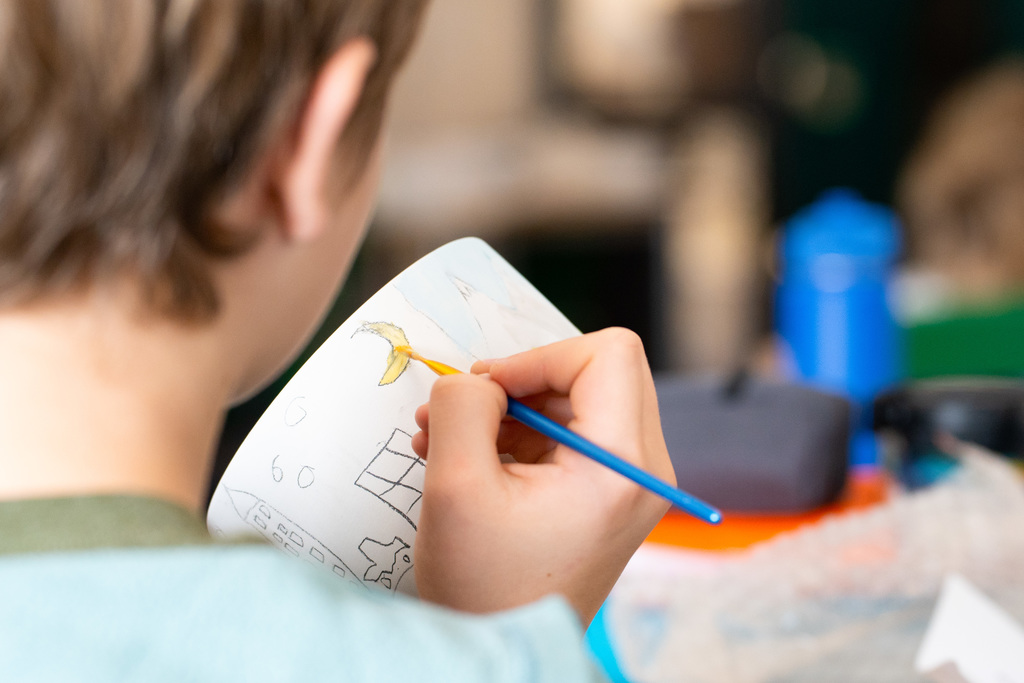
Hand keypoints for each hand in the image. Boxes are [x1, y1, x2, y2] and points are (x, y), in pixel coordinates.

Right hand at [410, 328, 673, 624]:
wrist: (503, 656)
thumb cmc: (483, 589)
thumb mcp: (456, 486)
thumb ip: (463, 407)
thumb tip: (474, 379)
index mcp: (621, 467)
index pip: (606, 354)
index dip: (538, 356)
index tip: (485, 389)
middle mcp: (643, 471)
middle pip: (597, 370)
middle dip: (522, 379)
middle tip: (464, 407)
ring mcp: (631, 484)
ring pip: (580, 399)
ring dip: (512, 408)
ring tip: (445, 438)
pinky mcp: (610, 495)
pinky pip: (573, 432)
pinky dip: (521, 433)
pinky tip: (469, 457)